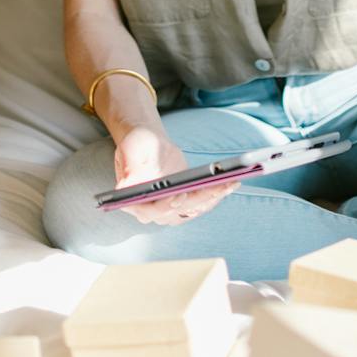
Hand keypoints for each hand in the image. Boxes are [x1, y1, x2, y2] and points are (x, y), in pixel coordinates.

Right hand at [112, 126, 237, 226]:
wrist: (149, 145)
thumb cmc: (137, 146)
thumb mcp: (131, 151)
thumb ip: (130, 168)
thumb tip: (127, 187)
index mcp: (134, 201)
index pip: (150, 209)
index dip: (165, 205)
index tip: (178, 195)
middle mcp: (152, 210)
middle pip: (177, 211)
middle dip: (198, 199)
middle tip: (214, 187)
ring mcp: (170, 209)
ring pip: (193, 208)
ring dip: (212, 197)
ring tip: (230, 183)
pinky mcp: (184, 203)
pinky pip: (201, 203)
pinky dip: (215, 195)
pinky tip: (229, 184)